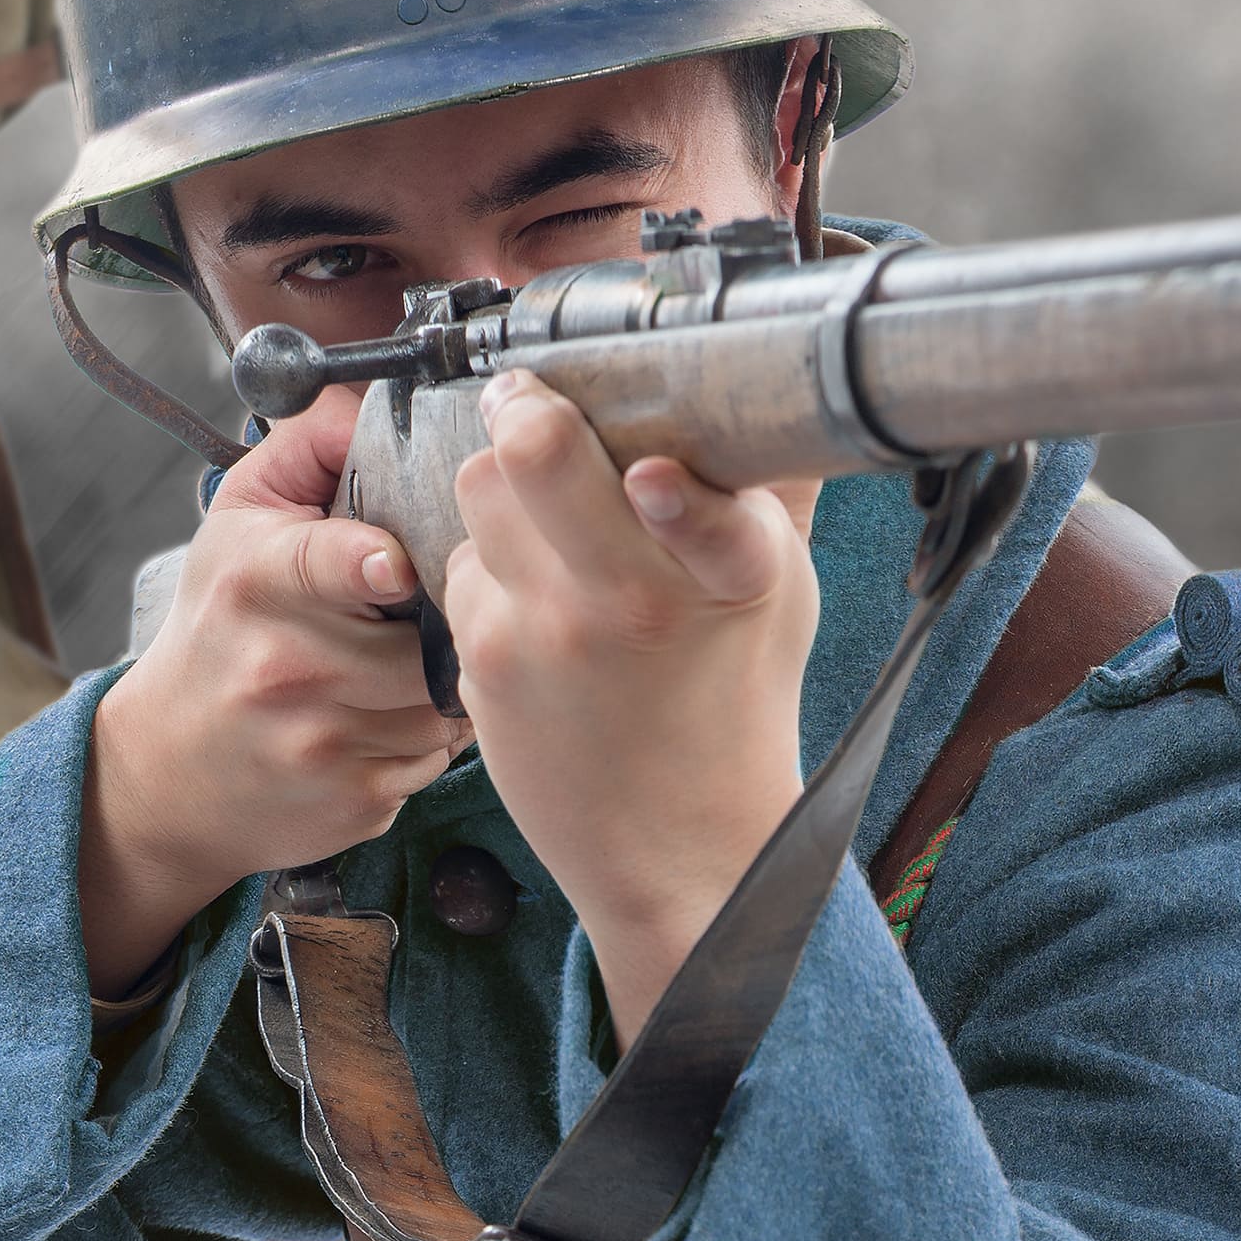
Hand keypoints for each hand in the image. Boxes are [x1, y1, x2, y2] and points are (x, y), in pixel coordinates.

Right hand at [70, 392, 473, 987]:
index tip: (401, 565)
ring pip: (446, 701)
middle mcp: (285, 666)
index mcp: (256, 581)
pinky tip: (398, 715)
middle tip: (440, 606)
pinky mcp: (355, 801)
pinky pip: (438, 757)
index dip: (378, 562)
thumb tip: (383, 398)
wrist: (171, 768)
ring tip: (416, 660)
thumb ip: (312, 443)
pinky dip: (433, 735)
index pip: (330, 564)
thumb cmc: (218, 627)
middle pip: (424, 638)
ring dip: (449, 679)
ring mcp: (321, 744)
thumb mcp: (239, 517)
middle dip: (447, 619)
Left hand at [432, 380, 818, 1049]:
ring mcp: (543, 631)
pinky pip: (461, 561)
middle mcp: (629, 602)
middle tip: (531, 401)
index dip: (668, 486)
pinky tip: (531, 589)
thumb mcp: (780, 592)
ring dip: (504, 481)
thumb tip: (764, 393)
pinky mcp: (483, 658)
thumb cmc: (733, 704)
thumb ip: (763, 491)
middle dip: (528, 409)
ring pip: (480, 487)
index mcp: (730, 575)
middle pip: (535, 454)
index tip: (650, 472)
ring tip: (541, 503)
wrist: (678, 847)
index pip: (702, 515)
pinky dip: (490, 560)